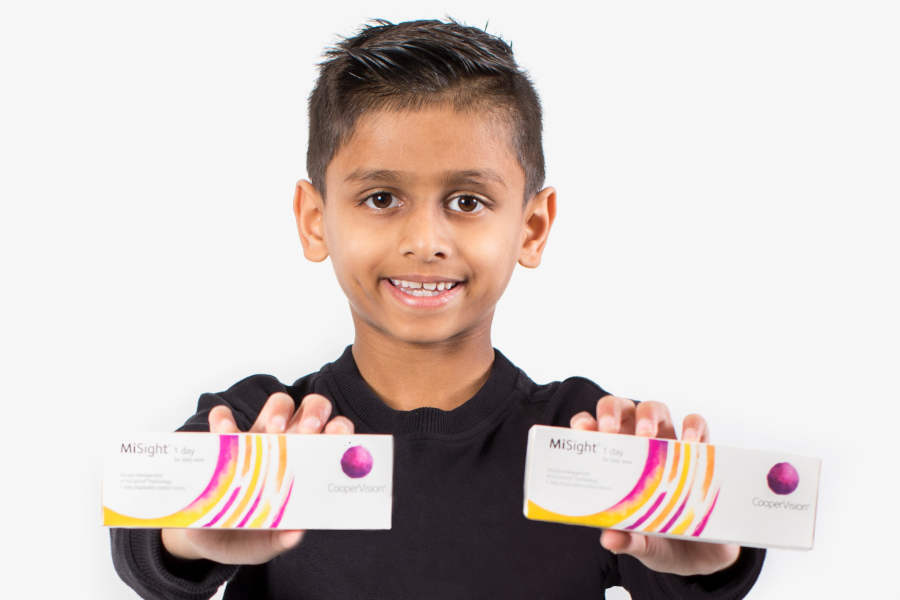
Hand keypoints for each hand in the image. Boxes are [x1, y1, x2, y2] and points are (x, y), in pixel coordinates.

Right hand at [161, 392, 354, 564]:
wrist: (203, 538)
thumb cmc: (245, 538)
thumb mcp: (261, 546)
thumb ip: (277, 542)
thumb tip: (294, 534)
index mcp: (305, 468)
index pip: (333, 437)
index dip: (340, 429)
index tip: (336, 434)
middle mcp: (288, 446)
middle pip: (312, 410)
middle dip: (314, 413)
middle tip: (306, 432)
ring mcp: (258, 438)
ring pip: (278, 403)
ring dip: (278, 410)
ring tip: (272, 432)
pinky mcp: (223, 440)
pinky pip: (224, 418)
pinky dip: (223, 419)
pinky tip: (223, 432)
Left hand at [569, 395, 739, 576]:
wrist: (705, 556)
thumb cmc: (663, 541)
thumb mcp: (644, 545)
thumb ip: (628, 541)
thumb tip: (609, 540)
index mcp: (617, 463)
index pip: (594, 431)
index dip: (585, 424)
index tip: (582, 433)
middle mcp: (640, 447)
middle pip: (621, 410)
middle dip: (611, 412)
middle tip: (610, 431)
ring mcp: (669, 445)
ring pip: (655, 409)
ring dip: (648, 414)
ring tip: (647, 435)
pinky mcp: (700, 452)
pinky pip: (698, 425)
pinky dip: (694, 427)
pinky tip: (690, 443)